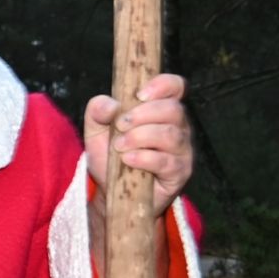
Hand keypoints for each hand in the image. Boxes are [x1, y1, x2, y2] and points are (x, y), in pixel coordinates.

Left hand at [84, 73, 192, 217]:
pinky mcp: (180, 172)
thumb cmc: (110, 156)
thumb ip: (97, 111)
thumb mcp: (96, 130)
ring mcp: (182, 150)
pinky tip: (128, 160)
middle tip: (119, 125)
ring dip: (140, 137)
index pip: (175, 86)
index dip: (162, 85)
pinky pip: (166, 161)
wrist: (111, 192)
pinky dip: (144, 158)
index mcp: (161, 109)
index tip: (139, 95)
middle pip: (173, 109)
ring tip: (119, 146)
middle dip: (142, 115)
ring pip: (170, 135)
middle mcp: (177, 126)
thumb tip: (111, 104)